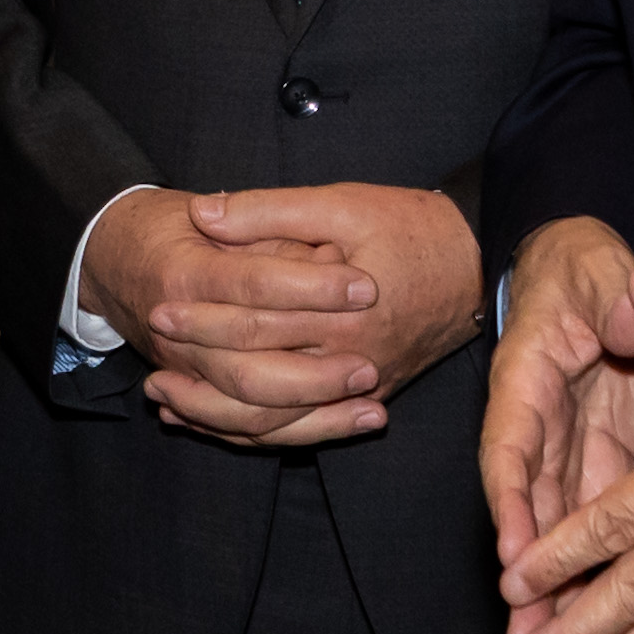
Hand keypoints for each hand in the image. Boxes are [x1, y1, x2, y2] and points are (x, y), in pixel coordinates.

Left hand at [85, 183, 481, 446]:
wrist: (481, 261)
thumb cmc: (411, 227)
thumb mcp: (342, 203)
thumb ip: (270, 211)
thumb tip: (204, 214)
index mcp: (341, 314)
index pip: (256, 323)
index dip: (203, 317)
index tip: (159, 309)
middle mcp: (351, 361)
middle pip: (259, 381)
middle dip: (200, 373)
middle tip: (153, 361)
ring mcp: (361, 386)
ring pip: (277, 422)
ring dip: (218, 416)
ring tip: (168, 402)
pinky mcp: (367, 396)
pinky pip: (303, 428)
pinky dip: (255, 430)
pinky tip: (215, 422)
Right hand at [479, 217, 633, 633]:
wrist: (586, 265)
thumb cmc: (586, 266)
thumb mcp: (600, 273)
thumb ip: (618, 299)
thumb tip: (631, 310)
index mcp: (528, 377)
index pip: (511, 446)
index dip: (514, 504)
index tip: (517, 558)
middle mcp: (538, 424)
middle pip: (527, 508)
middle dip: (528, 577)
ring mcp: (566, 446)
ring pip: (557, 527)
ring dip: (553, 589)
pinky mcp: (602, 456)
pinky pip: (594, 520)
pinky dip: (591, 568)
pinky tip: (594, 618)